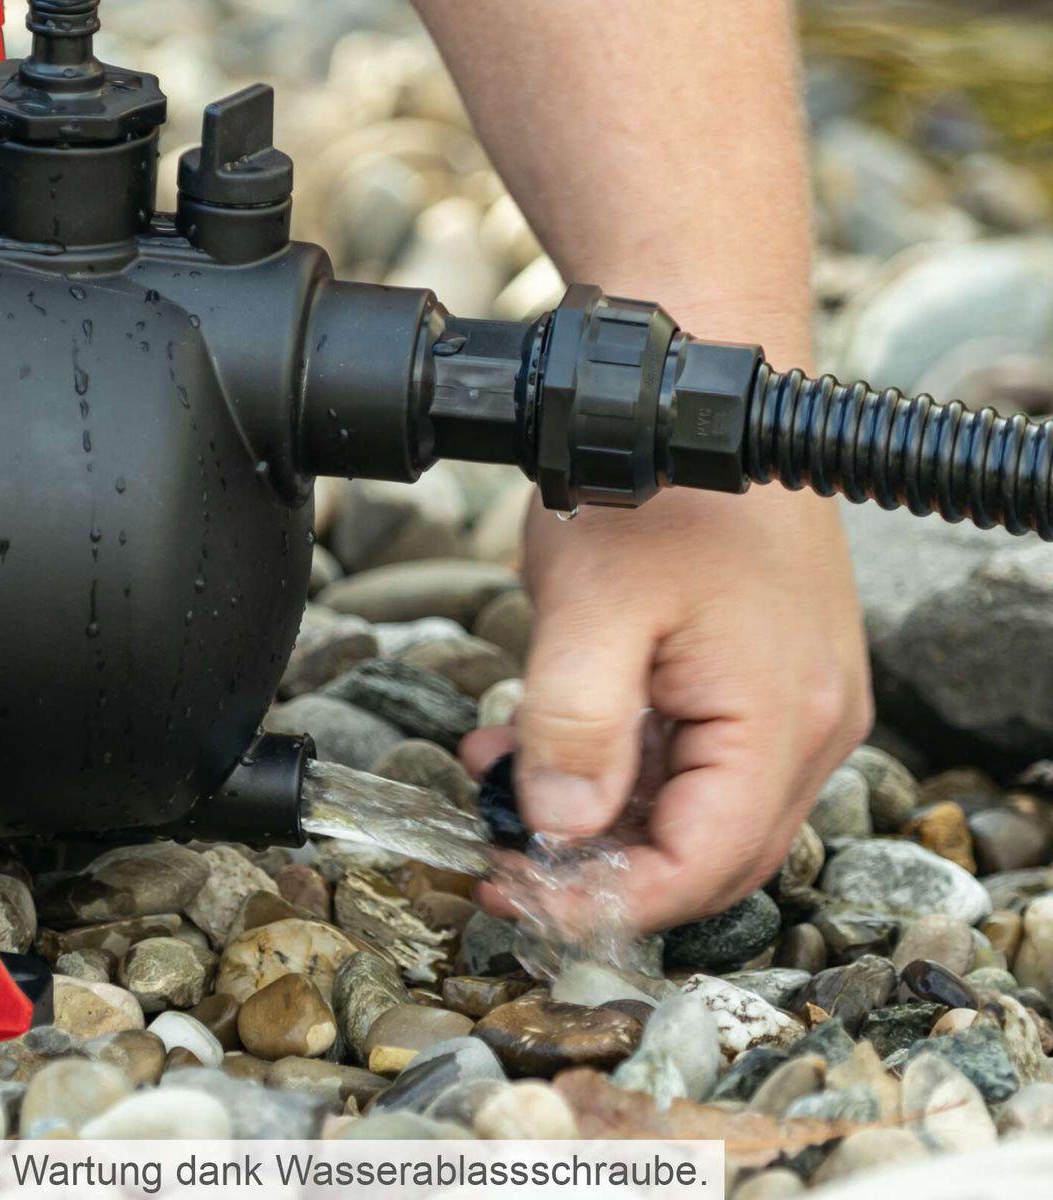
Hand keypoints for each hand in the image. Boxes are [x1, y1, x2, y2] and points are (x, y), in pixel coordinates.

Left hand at [463, 484, 872, 931]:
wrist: (691, 391)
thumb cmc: (652, 482)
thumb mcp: (590, 608)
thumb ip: (574, 729)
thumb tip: (560, 833)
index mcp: (782, 717)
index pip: (700, 866)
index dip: (603, 901)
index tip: (516, 895)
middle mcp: (810, 721)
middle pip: (707, 853)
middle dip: (600, 870)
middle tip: (503, 858)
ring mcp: (795, 697)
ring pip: (696, 809)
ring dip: (600, 815)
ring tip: (503, 782)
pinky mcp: (765, 675)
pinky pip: (696, 756)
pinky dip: (620, 766)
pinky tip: (544, 738)